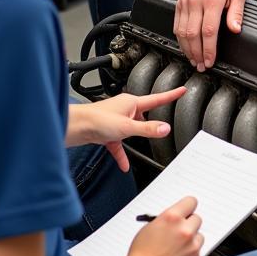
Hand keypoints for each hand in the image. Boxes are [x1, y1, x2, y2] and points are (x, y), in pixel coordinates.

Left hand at [67, 88, 186, 170]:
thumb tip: (165, 129)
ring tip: (141, 146)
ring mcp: (115, 120)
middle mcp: (124, 108)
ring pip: (131, 129)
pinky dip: (122, 153)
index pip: (156, 98)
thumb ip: (147, 129)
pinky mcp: (107, 131)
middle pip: (143, 115)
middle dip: (150, 122)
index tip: (182, 90)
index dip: (171, 95)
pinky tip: (124, 165)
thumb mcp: (127, 127)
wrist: (74, 127)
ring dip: (136, 138)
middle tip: (159, 127)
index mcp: (132, 102)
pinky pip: (119, 143)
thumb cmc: (96, 120)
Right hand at [127, 196, 202, 255]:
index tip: (186, 210)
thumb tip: (176, 217)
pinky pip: (198, 250)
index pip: (191, 202)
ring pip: (199, 235)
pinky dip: (190, 252)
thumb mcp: (149, 227)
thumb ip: (166, 219)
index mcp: (172, 217)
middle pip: (197, 218)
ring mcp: (192, 245)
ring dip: (191, 238)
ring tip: (177, 247)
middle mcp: (184, 229)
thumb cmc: (140, 255)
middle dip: (189, 223)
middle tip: (180, 230)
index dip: (187, 207)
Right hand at [173, 0, 246, 70]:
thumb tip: (235, 29)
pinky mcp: (180, 1)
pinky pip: (176, 24)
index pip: (208, 32)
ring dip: (187, 49)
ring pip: (182, 31)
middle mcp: (196, 1)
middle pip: (193, 35)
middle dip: (197, 54)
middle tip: (201, 66)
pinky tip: (185, 46)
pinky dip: (180, 38)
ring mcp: (185, 1)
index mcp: (211, 0)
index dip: (209, 50)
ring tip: (194, 60)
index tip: (210, 61)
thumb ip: (236, 13)